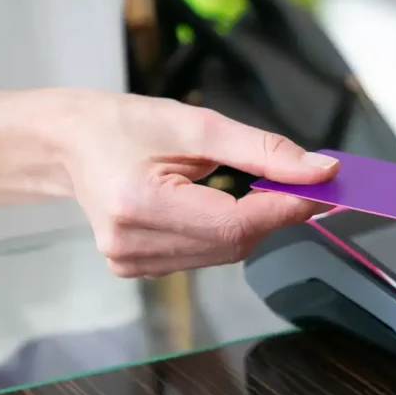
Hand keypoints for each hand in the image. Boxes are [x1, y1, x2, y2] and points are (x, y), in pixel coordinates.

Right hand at [26, 89, 338, 276]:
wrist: (69, 144)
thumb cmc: (125, 125)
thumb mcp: (198, 126)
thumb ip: (263, 150)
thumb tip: (321, 172)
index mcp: (139, 204)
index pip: (234, 224)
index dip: (286, 209)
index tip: (325, 190)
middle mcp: (131, 244)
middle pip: (233, 243)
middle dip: (275, 214)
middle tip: (304, 184)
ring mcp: (130, 263)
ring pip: (224, 253)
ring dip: (252, 224)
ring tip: (256, 188)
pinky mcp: (135, 269)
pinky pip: (204, 256)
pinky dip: (226, 233)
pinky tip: (216, 206)